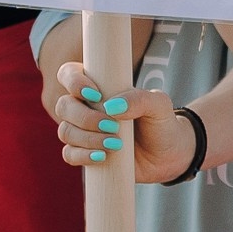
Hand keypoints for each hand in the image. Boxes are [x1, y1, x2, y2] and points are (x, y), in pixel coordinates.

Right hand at [51, 61, 201, 183]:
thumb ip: (140, 99)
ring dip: (87, 138)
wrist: (168, 155)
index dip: (73, 81)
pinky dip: (82, 156)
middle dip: (85, 118)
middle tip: (113, 127)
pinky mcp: (84, 153)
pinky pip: (69, 154)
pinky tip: (102, 157)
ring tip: (115, 145)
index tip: (95, 94)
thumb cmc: (161, 121)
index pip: (70, 73)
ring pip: (65, 131)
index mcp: (99, 86)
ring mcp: (83, 131)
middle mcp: (86, 107)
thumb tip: (112, 106)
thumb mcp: (159, 105)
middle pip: (64, 105)